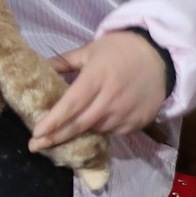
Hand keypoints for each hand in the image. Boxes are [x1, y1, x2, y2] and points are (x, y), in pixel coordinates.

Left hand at [32, 31, 168, 151]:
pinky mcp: (138, 122)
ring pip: (95, 130)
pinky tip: (96, 121)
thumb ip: (64, 62)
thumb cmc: (120, 50)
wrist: (160, 56)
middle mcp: (111, 98)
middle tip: (36, 146)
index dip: (53, 121)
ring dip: (79, 132)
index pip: (71, 104)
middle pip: (79, 124)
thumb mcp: (91, 50)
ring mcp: (126, 112)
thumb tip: (40, 68)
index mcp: (97, 77)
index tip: (36, 133)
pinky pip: (113, 132)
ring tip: (65, 131)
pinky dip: (101, 129)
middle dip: (56, 138)